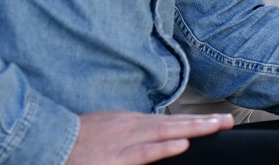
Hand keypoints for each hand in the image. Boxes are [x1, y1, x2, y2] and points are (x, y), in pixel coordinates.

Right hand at [66, 111, 232, 164]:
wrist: (51, 140)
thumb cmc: (77, 139)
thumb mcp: (108, 130)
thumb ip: (131, 133)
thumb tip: (153, 136)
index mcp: (131, 122)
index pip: (170, 120)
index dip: (194, 121)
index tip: (217, 121)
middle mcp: (132, 127)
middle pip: (174, 124)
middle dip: (203, 123)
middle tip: (228, 121)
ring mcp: (125, 142)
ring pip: (166, 134)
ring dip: (192, 130)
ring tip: (216, 128)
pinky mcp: (116, 158)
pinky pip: (144, 153)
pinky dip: (163, 148)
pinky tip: (181, 145)